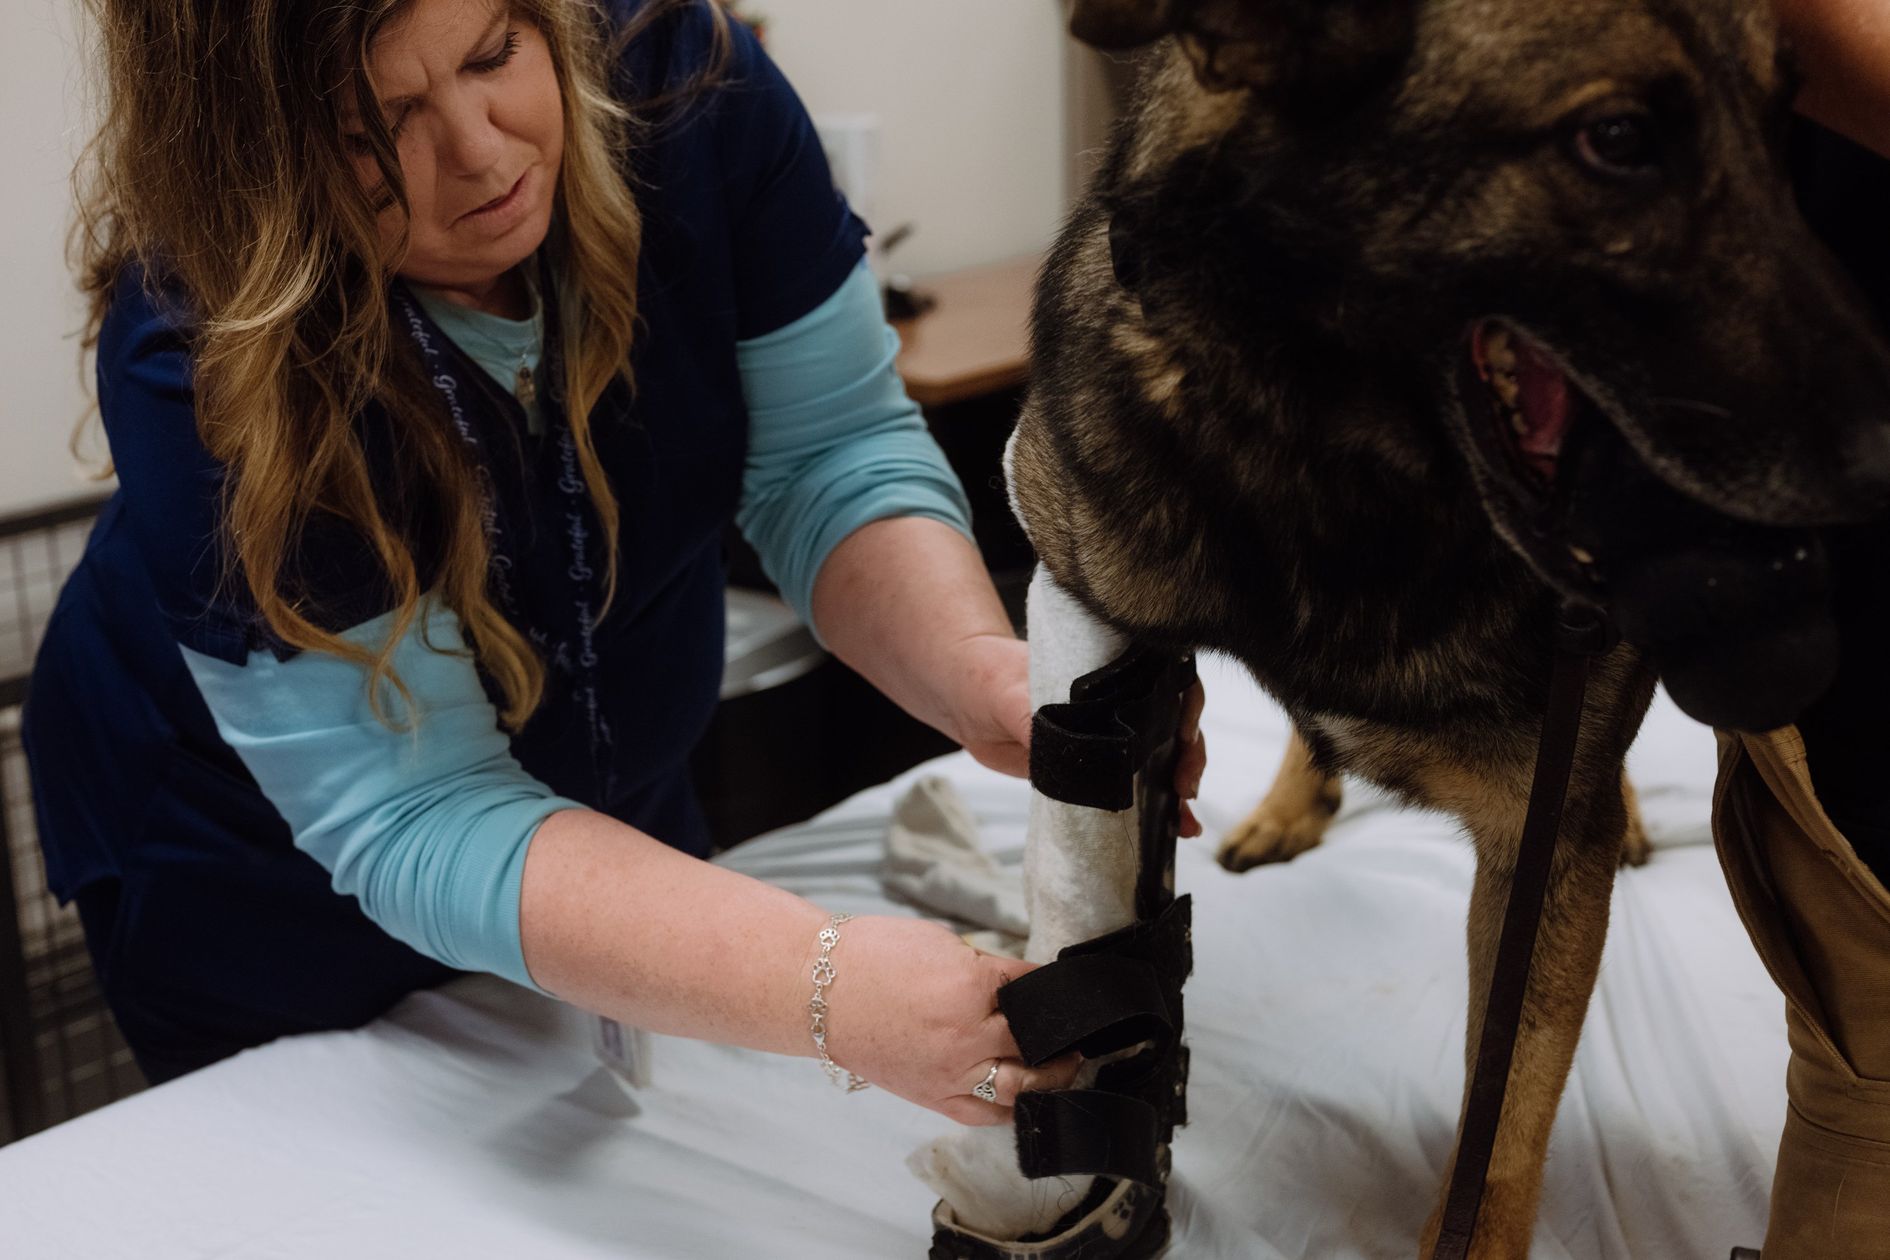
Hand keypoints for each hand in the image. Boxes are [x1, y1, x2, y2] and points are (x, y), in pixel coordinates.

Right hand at [816, 914, 1081, 1124]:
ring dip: (1051, 1078)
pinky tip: (1029, 1097)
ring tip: (1066, 1066)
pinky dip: (1013, 1108)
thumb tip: (1016, 981)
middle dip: (1062, 1035)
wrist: (818, 991)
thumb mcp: (940, 943)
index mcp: (971, 986)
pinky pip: (986, 1114)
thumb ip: (984, 967)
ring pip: (1021, 1086)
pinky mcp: (933, 1096)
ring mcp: (950, 1072)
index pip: (1033, 988)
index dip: (1053, 986)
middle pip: (1035, 1041)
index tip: (1066, 988)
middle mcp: (966, 1035)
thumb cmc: (872, 956)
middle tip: (1077, 1030)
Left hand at [936, 635, 1207, 836]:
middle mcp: (1121, 703)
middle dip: (1189, 757)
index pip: (1169, 683)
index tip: (1183, 734)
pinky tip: (1173, 829)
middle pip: (1174, 725)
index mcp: (1112, 674)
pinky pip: (1130, 789)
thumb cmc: (991, 680)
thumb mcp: (1012, 696)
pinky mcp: (1094, 768)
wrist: (966, 701)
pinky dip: (1154, 811)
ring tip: (1185, 821)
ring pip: (1159, 760)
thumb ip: (1037, 722)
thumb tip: (1067, 755)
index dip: (1187, 707)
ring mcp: (1111, 737)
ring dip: (1178, 790)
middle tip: (1184, 786)